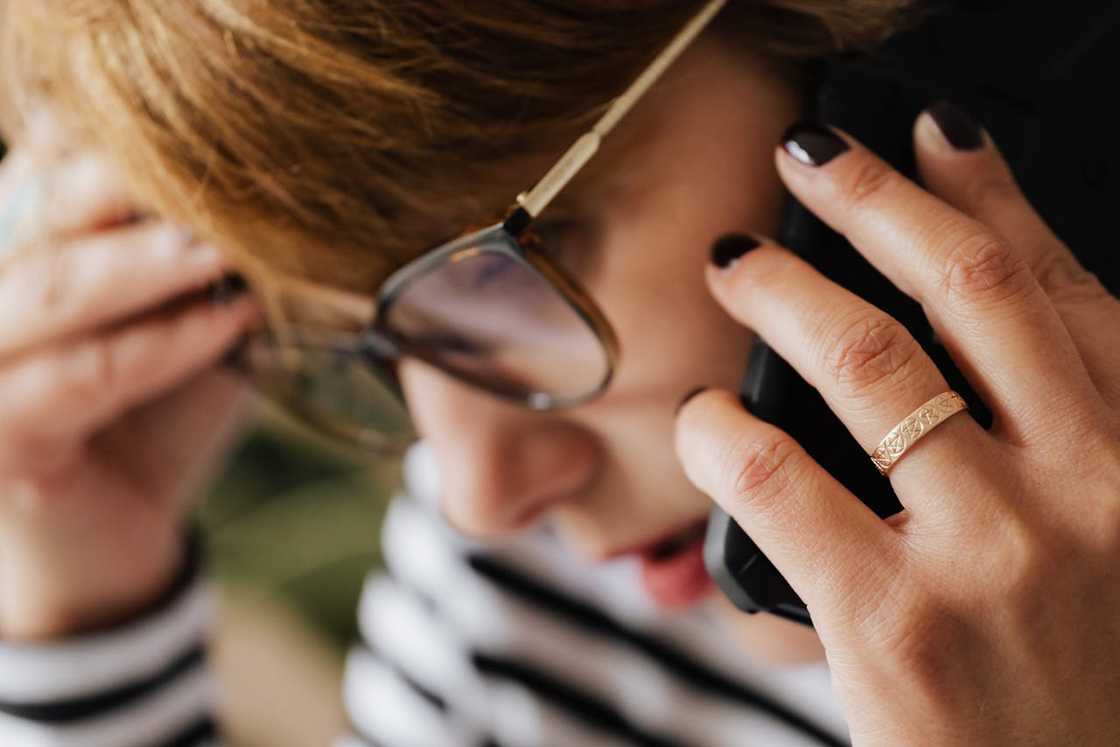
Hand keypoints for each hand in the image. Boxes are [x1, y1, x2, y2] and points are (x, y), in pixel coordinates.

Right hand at [0, 112, 259, 638]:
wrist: (114, 538)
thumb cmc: (151, 413)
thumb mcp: (176, 317)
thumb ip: (188, 254)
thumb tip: (261, 175)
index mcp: (10, 246)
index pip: (48, 165)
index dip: (119, 139)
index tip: (220, 124)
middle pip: (36, 209)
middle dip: (128, 184)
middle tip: (225, 166)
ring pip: (48, 288)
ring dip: (146, 263)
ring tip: (227, 244)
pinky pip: (81, 376)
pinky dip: (162, 344)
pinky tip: (230, 320)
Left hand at [675, 105, 1119, 744]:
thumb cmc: (1083, 683)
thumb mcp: (1108, 545)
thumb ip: (1056, 445)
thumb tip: (960, 349)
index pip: (1055, 288)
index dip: (986, 193)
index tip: (927, 137)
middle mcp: (1083, 488)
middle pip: (964, 288)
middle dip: (874, 200)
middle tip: (807, 158)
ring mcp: (991, 551)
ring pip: (862, 362)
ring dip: (782, 290)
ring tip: (735, 263)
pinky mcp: (895, 622)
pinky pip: (775, 478)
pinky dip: (722, 428)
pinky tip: (704, 418)